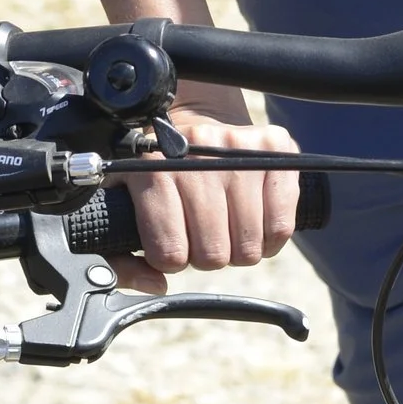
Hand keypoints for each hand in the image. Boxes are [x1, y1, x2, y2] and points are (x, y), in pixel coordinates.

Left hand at [119, 88, 299, 288]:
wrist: (196, 118)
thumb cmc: (159, 173)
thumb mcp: (123, 206)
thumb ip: (121, 257)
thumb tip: (156, 284)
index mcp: (151, 168)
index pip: (170, 254)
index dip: (172, 259)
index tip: (172, 241)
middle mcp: (196, 152)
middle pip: (212, 254)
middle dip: (208, 255)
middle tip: (204, 232)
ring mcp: (238, 146)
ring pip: (248, 248)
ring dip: (239, 248)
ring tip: (228, 225)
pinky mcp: (274, 145)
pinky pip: (281, 226)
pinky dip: (270, 238)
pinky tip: (255, 220)